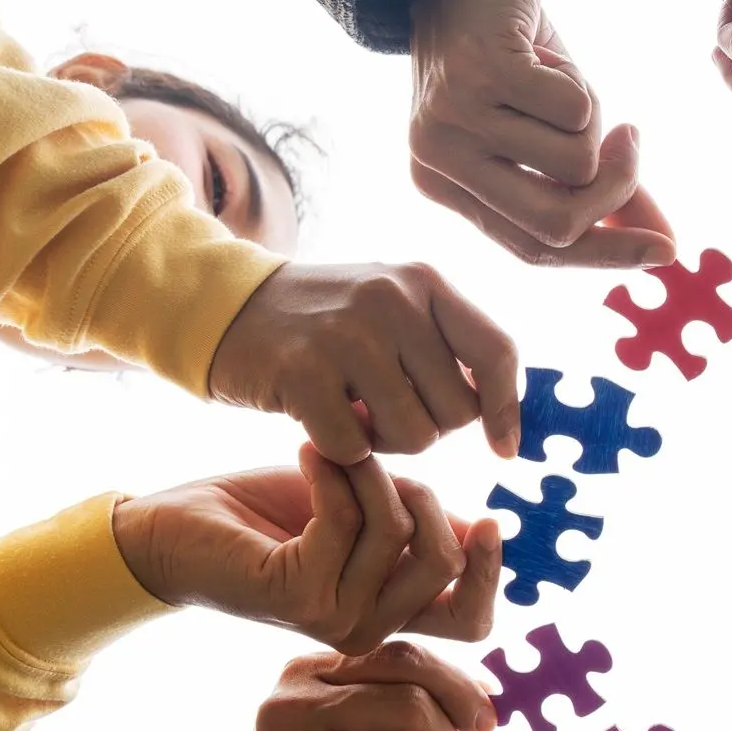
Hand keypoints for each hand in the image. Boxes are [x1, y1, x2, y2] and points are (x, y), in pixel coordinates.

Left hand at [113, 445, 500, 653]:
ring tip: (333, 451)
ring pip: (398, 532)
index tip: (488, 518)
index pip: (473, 620)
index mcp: (390, 616)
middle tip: (373, 462)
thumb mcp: (362, 515)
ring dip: (369, 472)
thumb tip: (482, 527)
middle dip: (420, 494)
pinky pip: (348, 520)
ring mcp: (335, 620)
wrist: (174, 528)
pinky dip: (331, 472)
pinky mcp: (299, 596)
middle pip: (444, 563)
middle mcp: (368, 630)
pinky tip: (307, 453)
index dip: (490, 571)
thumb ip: (418, 528)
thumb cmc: (263, 515)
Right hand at [207, 262, 520, 463]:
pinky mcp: (302, 371)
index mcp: (424, 281)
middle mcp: (392, 299)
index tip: (503, 449)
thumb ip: (446, 347)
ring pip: (416, 436)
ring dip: (387, 443)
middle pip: (458, 411)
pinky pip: (356, 447)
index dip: (506, 410)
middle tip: (386, 410)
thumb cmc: (324, 325)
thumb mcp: (393, 309)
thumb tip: (503, 417)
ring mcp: (347, 333)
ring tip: (355, 413)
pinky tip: (321, 420)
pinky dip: (343, 449)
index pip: (497, 352)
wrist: (225, 308)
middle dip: (430, 428)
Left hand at [405, 0, 675, 268]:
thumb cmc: (511, 54)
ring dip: (591, 115)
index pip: (536, 251)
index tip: (666, 252)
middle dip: (615, 188)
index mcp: (443, 187)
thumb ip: (601, 191)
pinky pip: (574, 110)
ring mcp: (452, 117)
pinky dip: (579, 81)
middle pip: (556, 223)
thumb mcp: (554, 131)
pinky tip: (544, 53)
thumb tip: (664, 250)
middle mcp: (436, 162)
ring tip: (557, 79)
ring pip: (574, 161)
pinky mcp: (479, 72)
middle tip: (631, 140)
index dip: (606, 256)